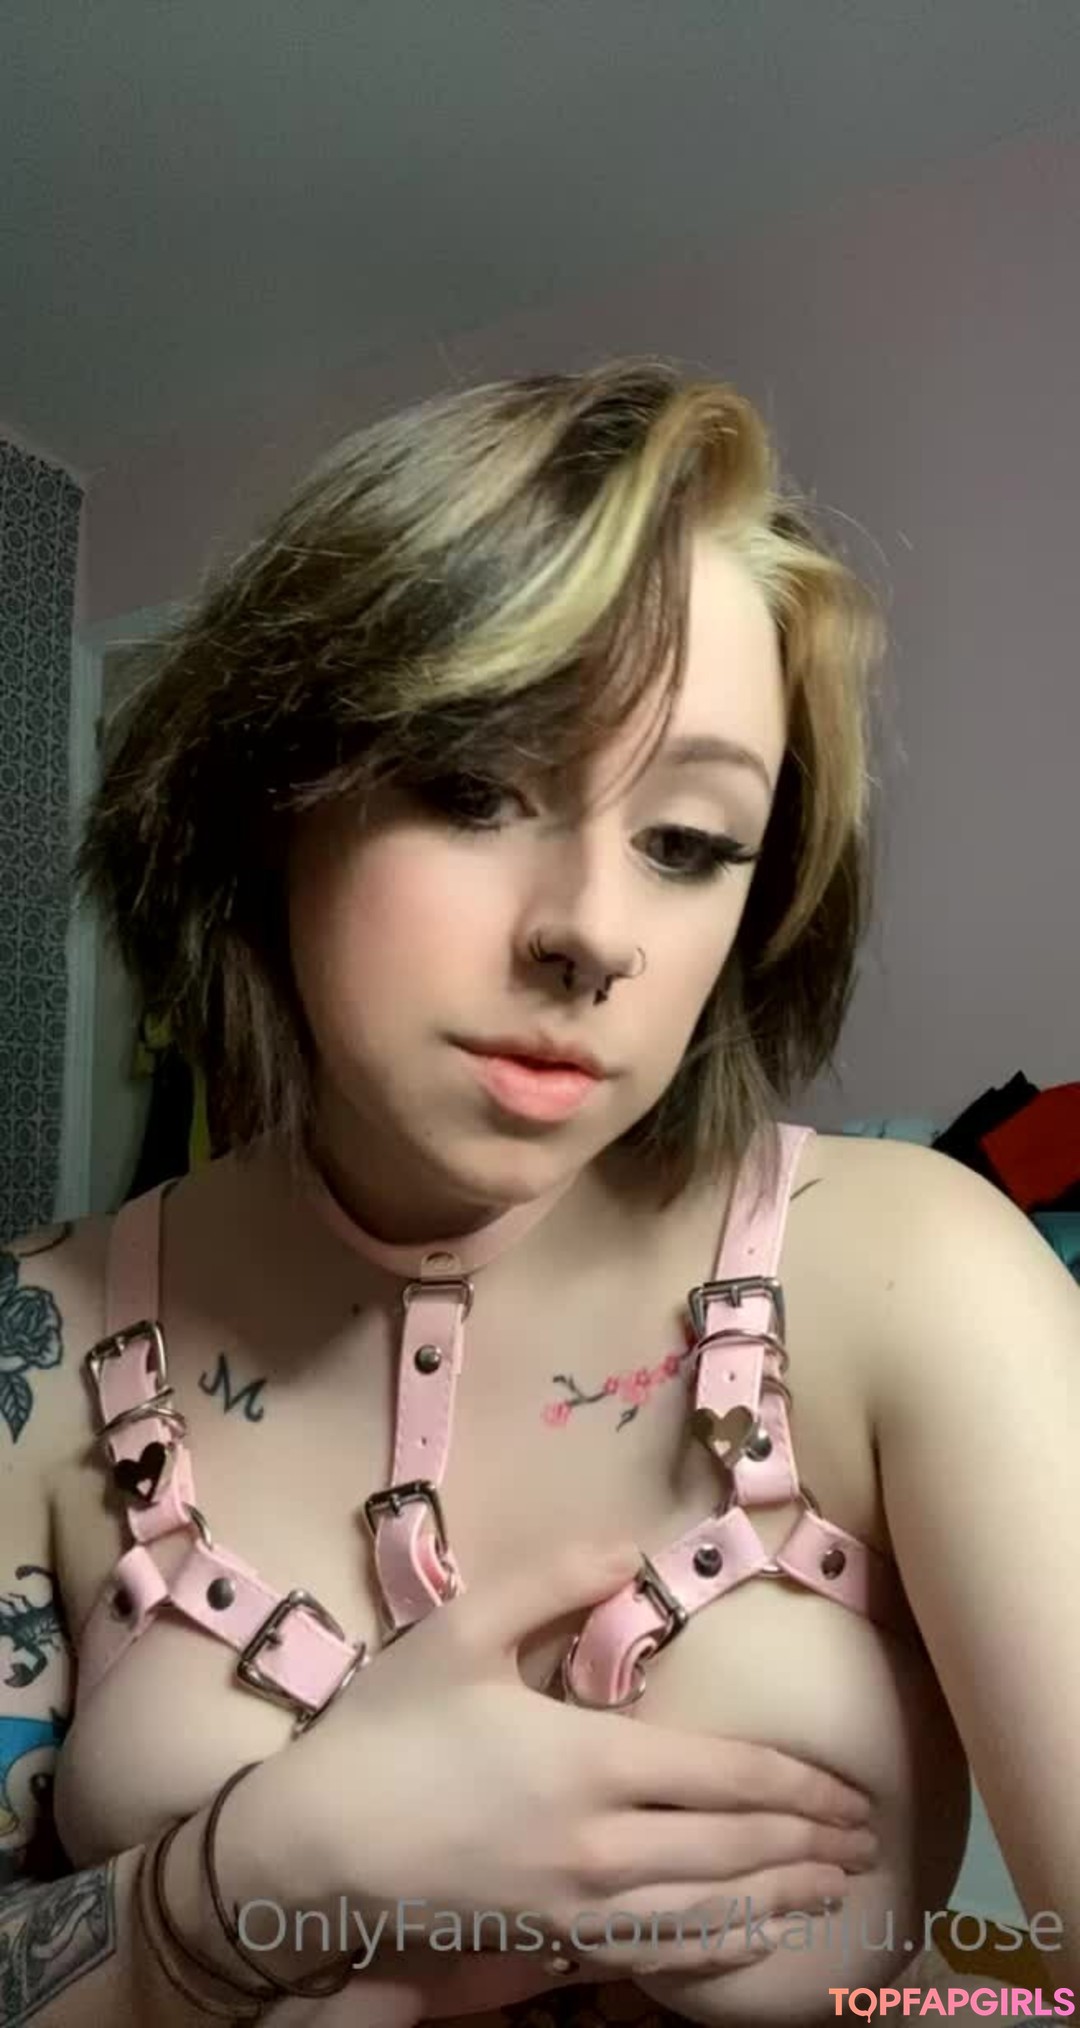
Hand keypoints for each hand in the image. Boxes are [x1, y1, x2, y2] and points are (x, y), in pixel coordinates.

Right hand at [241, 1541, 874, 1981]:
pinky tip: (747, 1943)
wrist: (313, 1847)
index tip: (850, 1786)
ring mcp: (578, 1908)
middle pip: (733, 1848)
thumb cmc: (388, 1731)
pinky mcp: (551, 1945)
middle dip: (807, 1842)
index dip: (798, 1785)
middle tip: (864, 1835)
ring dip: (780, 1897)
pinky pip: (657, 1957)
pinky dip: (718, 1951)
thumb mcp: (461, 1632)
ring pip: (707, 1911)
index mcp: (590, 1762)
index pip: (726, 1777)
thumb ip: (551, 1581)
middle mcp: (602, 1846)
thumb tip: (632, 1547)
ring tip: (833, 1887)